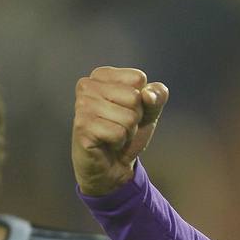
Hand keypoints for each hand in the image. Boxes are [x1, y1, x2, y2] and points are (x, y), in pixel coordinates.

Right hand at [72, 66, 167, 195]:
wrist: (113, 164)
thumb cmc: (127, 132)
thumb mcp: (149, 110)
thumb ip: (157, 95)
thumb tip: (148, 94)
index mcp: (101, 75)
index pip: (138, 78)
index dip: (143, 99)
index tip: (128, 110)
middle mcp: (87, 86)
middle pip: (134, 97)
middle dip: (135, 117)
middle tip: (120, 125)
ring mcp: (82, 105)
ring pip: (128, 116)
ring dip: (127, 131)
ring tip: (114, 134)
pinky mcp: (82, 126)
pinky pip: (118, 133)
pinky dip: (119, 142)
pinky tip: (108, 142)